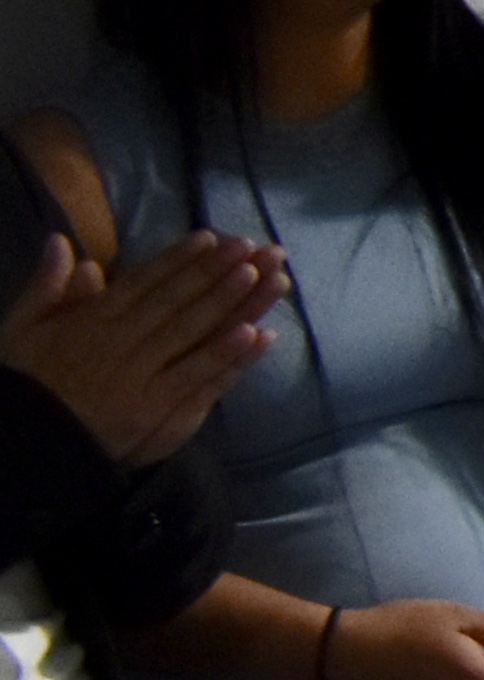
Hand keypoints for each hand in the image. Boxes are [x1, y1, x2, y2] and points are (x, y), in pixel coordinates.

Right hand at [0, 231, 285, 465]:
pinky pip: (196, 378)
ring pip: (193, 334)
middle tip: (252, 247)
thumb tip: (62, 241)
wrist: (24, 442)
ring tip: (264, 278)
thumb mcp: (21, 328)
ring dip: (231, 304)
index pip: (143, 282)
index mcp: (91, 319)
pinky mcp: (155, 407)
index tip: (211, 237)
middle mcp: (122, 341)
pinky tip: (256, 335)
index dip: (179, 259)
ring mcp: (142, 375)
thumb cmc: (24, 382)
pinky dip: (226, 357)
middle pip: (177, 302)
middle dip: (216, 272)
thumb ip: (46, 285)